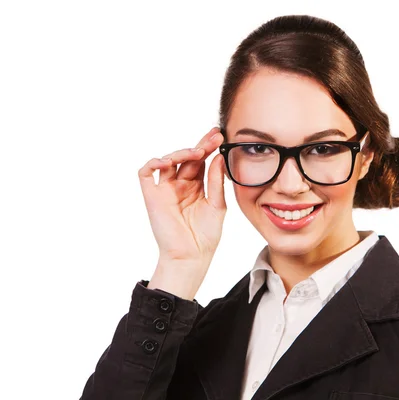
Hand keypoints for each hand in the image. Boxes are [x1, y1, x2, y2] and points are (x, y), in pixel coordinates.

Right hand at [137, 127, 226, 297]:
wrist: (191, 256)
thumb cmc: (205, 235)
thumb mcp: (217, 204)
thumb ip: (216, 181)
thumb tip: (219, 157)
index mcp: (196, 187)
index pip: (202, 161)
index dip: (209, 148)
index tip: (220, 136)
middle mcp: (180, 185)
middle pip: (187, 158)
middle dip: (200, 145)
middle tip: (213, 136)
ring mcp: (165, 189)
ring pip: (168, 161)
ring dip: (181, 153)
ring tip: (197, 152)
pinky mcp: (152, 196)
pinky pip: (146, 174)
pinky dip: (154, 163)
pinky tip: (167, 162)